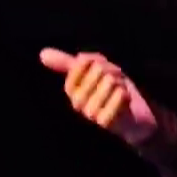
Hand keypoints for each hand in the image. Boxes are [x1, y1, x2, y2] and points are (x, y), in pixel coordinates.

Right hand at [39, 48, 157, 144]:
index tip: (105, 70)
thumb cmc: (112, 92)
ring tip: (121, 93)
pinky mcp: (105, 122)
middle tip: (117, 83)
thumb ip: (69, 63)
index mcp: (72, 90)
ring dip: (121, 84)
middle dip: (113, 72)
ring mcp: (90, 113)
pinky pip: (118, 95)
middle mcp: (78, 102)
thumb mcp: (93, 71)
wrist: (135, 120)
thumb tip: (41, 54)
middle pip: (98, 70)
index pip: (82, 63)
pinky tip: (125, 102)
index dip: (98, 61)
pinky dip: (125, 94)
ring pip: (109, 81)